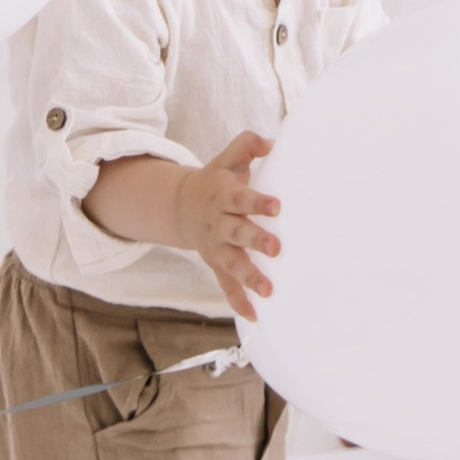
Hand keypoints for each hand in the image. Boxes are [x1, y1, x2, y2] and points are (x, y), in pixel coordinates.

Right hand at [177, 131, 279, 320]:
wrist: (182, 206)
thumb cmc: (217, 180)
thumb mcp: (227, 158)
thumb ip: (248, 145)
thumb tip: (273, 143)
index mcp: (223, 195)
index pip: (241, 198)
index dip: (258, 202)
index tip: (277, 206)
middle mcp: (218, 223)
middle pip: (236, 232)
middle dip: (255, 240)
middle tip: (276, 248)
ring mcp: (215, 247)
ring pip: (231, 263)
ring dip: (248, 277)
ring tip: (268, 289)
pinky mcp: (216, 264)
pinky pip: (225, 286)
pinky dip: (238, 301)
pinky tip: (254, 316)